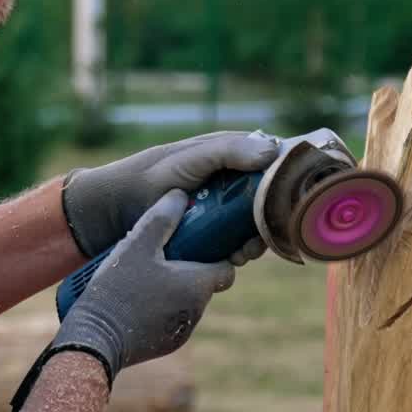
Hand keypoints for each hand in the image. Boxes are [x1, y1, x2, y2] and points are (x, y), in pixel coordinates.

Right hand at [49, 191, 235, 380]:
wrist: (96, 339)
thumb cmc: (118, 288)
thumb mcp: (137, 244)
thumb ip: (162, 217)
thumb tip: (180, 195)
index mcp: (197, 285)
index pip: (226, 269)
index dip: (215, 255)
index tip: (197, 245)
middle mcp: (196, 311)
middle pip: (204, 284)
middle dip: (189, 269)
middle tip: (163, 256)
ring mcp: (182, 331)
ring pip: (187, 302)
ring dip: (174, 289)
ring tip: (145, 277)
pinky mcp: (166, 344)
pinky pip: (172, 320)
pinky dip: (161, 309)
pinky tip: (136, 300)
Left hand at [62, 129, 280, 257]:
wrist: (113, 211)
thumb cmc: (150, 176)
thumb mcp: (189, 160)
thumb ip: (227, 152)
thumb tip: (271, 152)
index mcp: (230, 154)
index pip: (273, 160)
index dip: (289, 175)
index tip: (298, 194)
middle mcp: (230, 181)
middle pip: (269, 198)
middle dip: (273, 216)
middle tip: (267, 233)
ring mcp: (222, 209)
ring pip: (257, 225)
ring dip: (257, 240)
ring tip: (245, 251)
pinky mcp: (211, 234)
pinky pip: (237, 244)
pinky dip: (239, 253)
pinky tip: (233, 259)